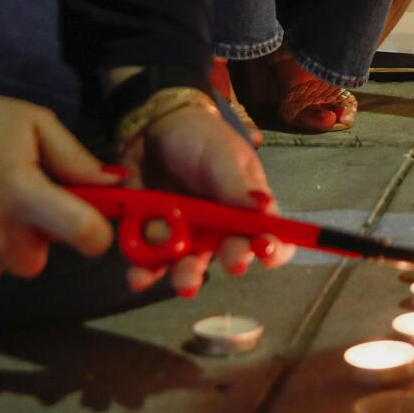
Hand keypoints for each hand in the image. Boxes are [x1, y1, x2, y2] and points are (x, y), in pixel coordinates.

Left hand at [118, 103, 294, 295]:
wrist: (151, 129)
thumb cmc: (200, 139)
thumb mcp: (223, 157)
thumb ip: (238, 187)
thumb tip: (267, 214)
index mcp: (247, 208)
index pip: (270, 236)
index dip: (274, 249)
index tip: (267, 251)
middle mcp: (220, 229)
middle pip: (231, 254)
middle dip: (233, 260)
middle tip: (234, 263)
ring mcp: (186, 236)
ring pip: (190, 265)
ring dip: (188, 276)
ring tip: (185, 283)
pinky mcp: (151, 238)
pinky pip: (149, 261)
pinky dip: (144, 271)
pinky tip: (139, 277)